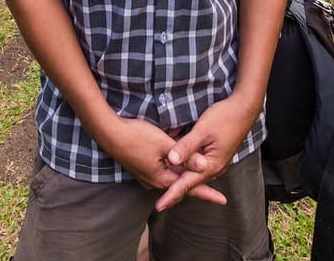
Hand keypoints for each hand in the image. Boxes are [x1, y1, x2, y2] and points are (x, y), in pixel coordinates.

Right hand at [96, 116, 227, 207]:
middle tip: (215, 189)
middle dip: (197, 182)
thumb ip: (186, 157)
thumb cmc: (138, 137)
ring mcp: (146, 175)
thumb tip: (206, 166)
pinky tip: (178, 160)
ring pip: (172, 175)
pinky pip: (163, 170)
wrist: (109, 134)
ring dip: (184, 172)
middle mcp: (154, 181)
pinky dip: (173, 166)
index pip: (191, 188)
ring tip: (199, 171)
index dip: (208, 193)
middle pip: (181, 183)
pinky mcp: (141, 167)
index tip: (223, 200)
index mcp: (162, 179)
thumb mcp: (166, 145)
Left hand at [154, 96, 258, 211]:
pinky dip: (186, 165)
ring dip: (179, 176)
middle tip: (159, 201)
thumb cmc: (225, 118)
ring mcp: (215, 162)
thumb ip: (186, 146)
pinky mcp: (214, 154)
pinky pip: (197, 165)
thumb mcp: (202, 131)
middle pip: (190, 182)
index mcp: (211, 166)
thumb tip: (171, 161)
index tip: (159, 206)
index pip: (187, 185)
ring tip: (164, 184)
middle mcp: (214, 168)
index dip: (171, 195)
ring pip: (193, 173)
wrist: (244, 109)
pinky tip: (178, 163)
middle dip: (174, 189)